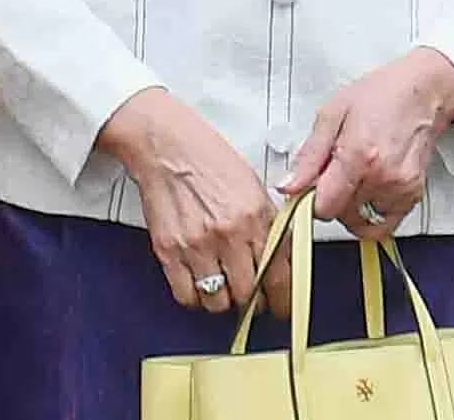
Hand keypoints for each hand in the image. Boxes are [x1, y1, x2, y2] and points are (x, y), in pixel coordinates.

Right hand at [97, 83, 280, 317]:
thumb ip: (270, 223)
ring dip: (225, 301)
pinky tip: (200, 284)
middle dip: (254, 301)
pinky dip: (196, 298)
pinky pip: (186, 295)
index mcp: (256, 215)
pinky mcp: (169, 251)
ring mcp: (197, 245)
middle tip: (253, 296)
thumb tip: (285, 256)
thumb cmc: (210, 161)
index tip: (283, 306)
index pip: (279, 273)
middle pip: (249, 294)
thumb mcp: (254, 186)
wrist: (168, 147)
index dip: (283, 299)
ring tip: (225, 288)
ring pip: (218, 301)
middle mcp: (229, 233)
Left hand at [284, 50, 453, 251]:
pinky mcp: (414, 195)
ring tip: (356, 177)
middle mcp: (382, 177)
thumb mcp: (333, 113)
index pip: (323, 208)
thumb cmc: (382, 94)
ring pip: (360, 222)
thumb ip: (309, 156)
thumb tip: (288, 186)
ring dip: (351, 206)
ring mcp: (401, 188)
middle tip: (336, 172)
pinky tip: (371, 187)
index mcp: (358, 156)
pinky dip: (372, 212)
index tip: (311, 186)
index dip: (311, 199)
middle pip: (340, 216)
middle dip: (331, 199)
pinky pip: (384, 224)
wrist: (425, 91)